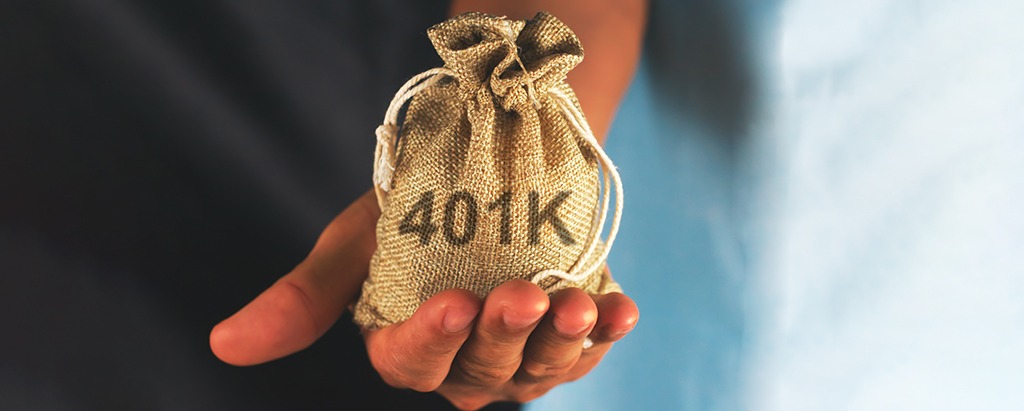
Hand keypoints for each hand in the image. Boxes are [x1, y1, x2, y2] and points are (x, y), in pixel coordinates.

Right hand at [209, 189, 638, 409]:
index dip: (430, 343)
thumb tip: (224, 344)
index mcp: (407, 345)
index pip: (409, 364)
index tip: (453, 304)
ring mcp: (521, 353)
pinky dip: (608, 330)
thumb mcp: (356, 241)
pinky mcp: (567, 332)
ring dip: (560, 342)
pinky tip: (621, 310)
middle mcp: (463, 362)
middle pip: (481, 374)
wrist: (486, 159)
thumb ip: (306, 295)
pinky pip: (589, 345)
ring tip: (578, 305)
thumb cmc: (410, 205)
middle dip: (503, 337)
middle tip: (520, 293)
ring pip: (538, 370)